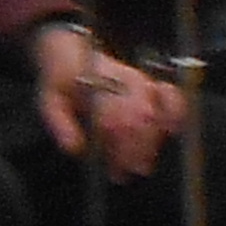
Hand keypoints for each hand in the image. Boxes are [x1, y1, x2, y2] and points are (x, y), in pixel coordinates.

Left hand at [34, 23, 185, 181]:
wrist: (73, 53)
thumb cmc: (62, 81)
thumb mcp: (49, 101)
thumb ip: (60, 124)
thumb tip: (75, 149)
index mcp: (95, 86)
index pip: (113, 120)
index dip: (119, 149)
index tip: (117, 170)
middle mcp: (120, 82)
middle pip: (136, 120)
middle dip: (136, 151)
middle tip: (130, 172)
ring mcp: (137, 81)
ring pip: (154, 112)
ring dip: (152, 140)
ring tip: (145, 162)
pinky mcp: (148, 82)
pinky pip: (170, 94)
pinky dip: (176, 111)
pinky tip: (173, 130)